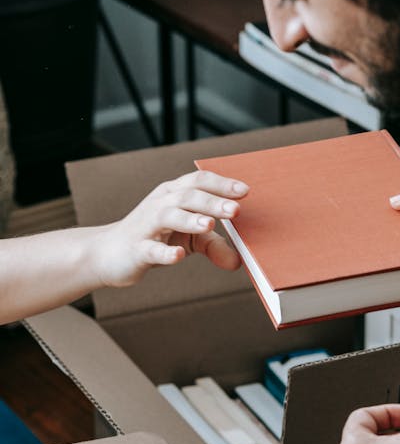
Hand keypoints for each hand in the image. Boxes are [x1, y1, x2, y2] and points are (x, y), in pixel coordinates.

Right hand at [91, 170, 248, 287]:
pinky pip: (151, 249)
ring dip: (189, 220)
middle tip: (236, 209)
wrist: (109, 254)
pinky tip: (177, 256)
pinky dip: (164, 252)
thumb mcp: (188, 241)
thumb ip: (213, 246)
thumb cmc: (154, 239)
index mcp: (174, 195)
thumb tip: (239, 261)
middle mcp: (160, 204)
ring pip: (168, 216)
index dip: (221, 184)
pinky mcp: (137, 249)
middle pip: (187, 196)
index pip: (198, 182)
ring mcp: (147, 226)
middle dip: (212, 202)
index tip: (245, 191)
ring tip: (209, 225)